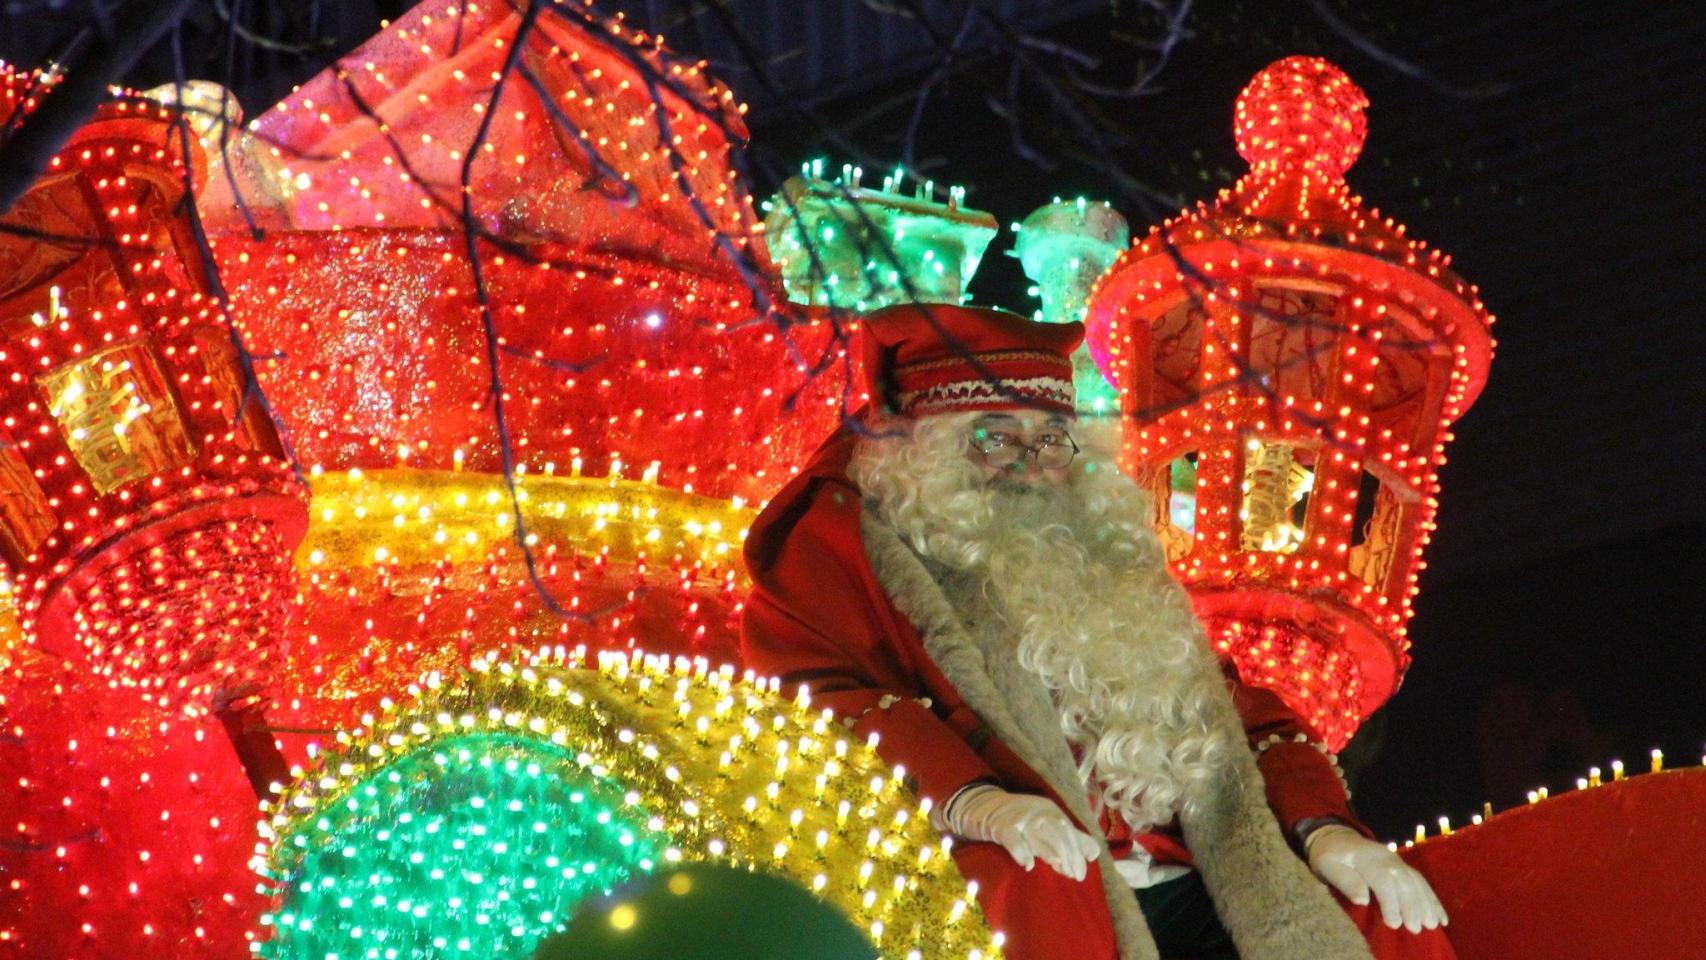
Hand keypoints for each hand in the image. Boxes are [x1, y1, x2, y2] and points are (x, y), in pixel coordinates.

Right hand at [944, 785, 1100, 880]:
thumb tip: (1094, 854)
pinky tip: (1029, 865)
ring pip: (1039, 836)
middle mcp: (1037, 811)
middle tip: (1073, 876)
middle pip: (1059, 833)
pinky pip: (1013, 838)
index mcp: (1050, 810)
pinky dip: (1022, 851)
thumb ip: (1070, 837)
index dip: (1078, 852)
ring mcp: (1018, 817)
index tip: (1081, 873)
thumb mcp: (1046, 825)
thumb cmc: (1018, 820)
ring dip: (1052, 854)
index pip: (1070, 832)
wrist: (981, 807)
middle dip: (1070, 856)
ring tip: (1061, 868)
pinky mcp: (1000, 825)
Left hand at [1305, 824, 1448, 932]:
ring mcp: (1396, 859)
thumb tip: (1363, 900)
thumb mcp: (1327, 866)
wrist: (1334, 836)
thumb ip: (1344, 881)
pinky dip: (1432, 899)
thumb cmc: (1328, 856)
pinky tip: (1441, 917)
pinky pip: (1421, 881)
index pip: (1382, 879)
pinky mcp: (1402, 865)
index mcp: (1365, 856)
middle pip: (1403, 880)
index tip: (1394, 924)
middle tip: (1416, 928)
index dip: (1391, 902)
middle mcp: (1385, 856)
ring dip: (1427, 903)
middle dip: (1412, 905)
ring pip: (1416, 880)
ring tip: (1433, 924)